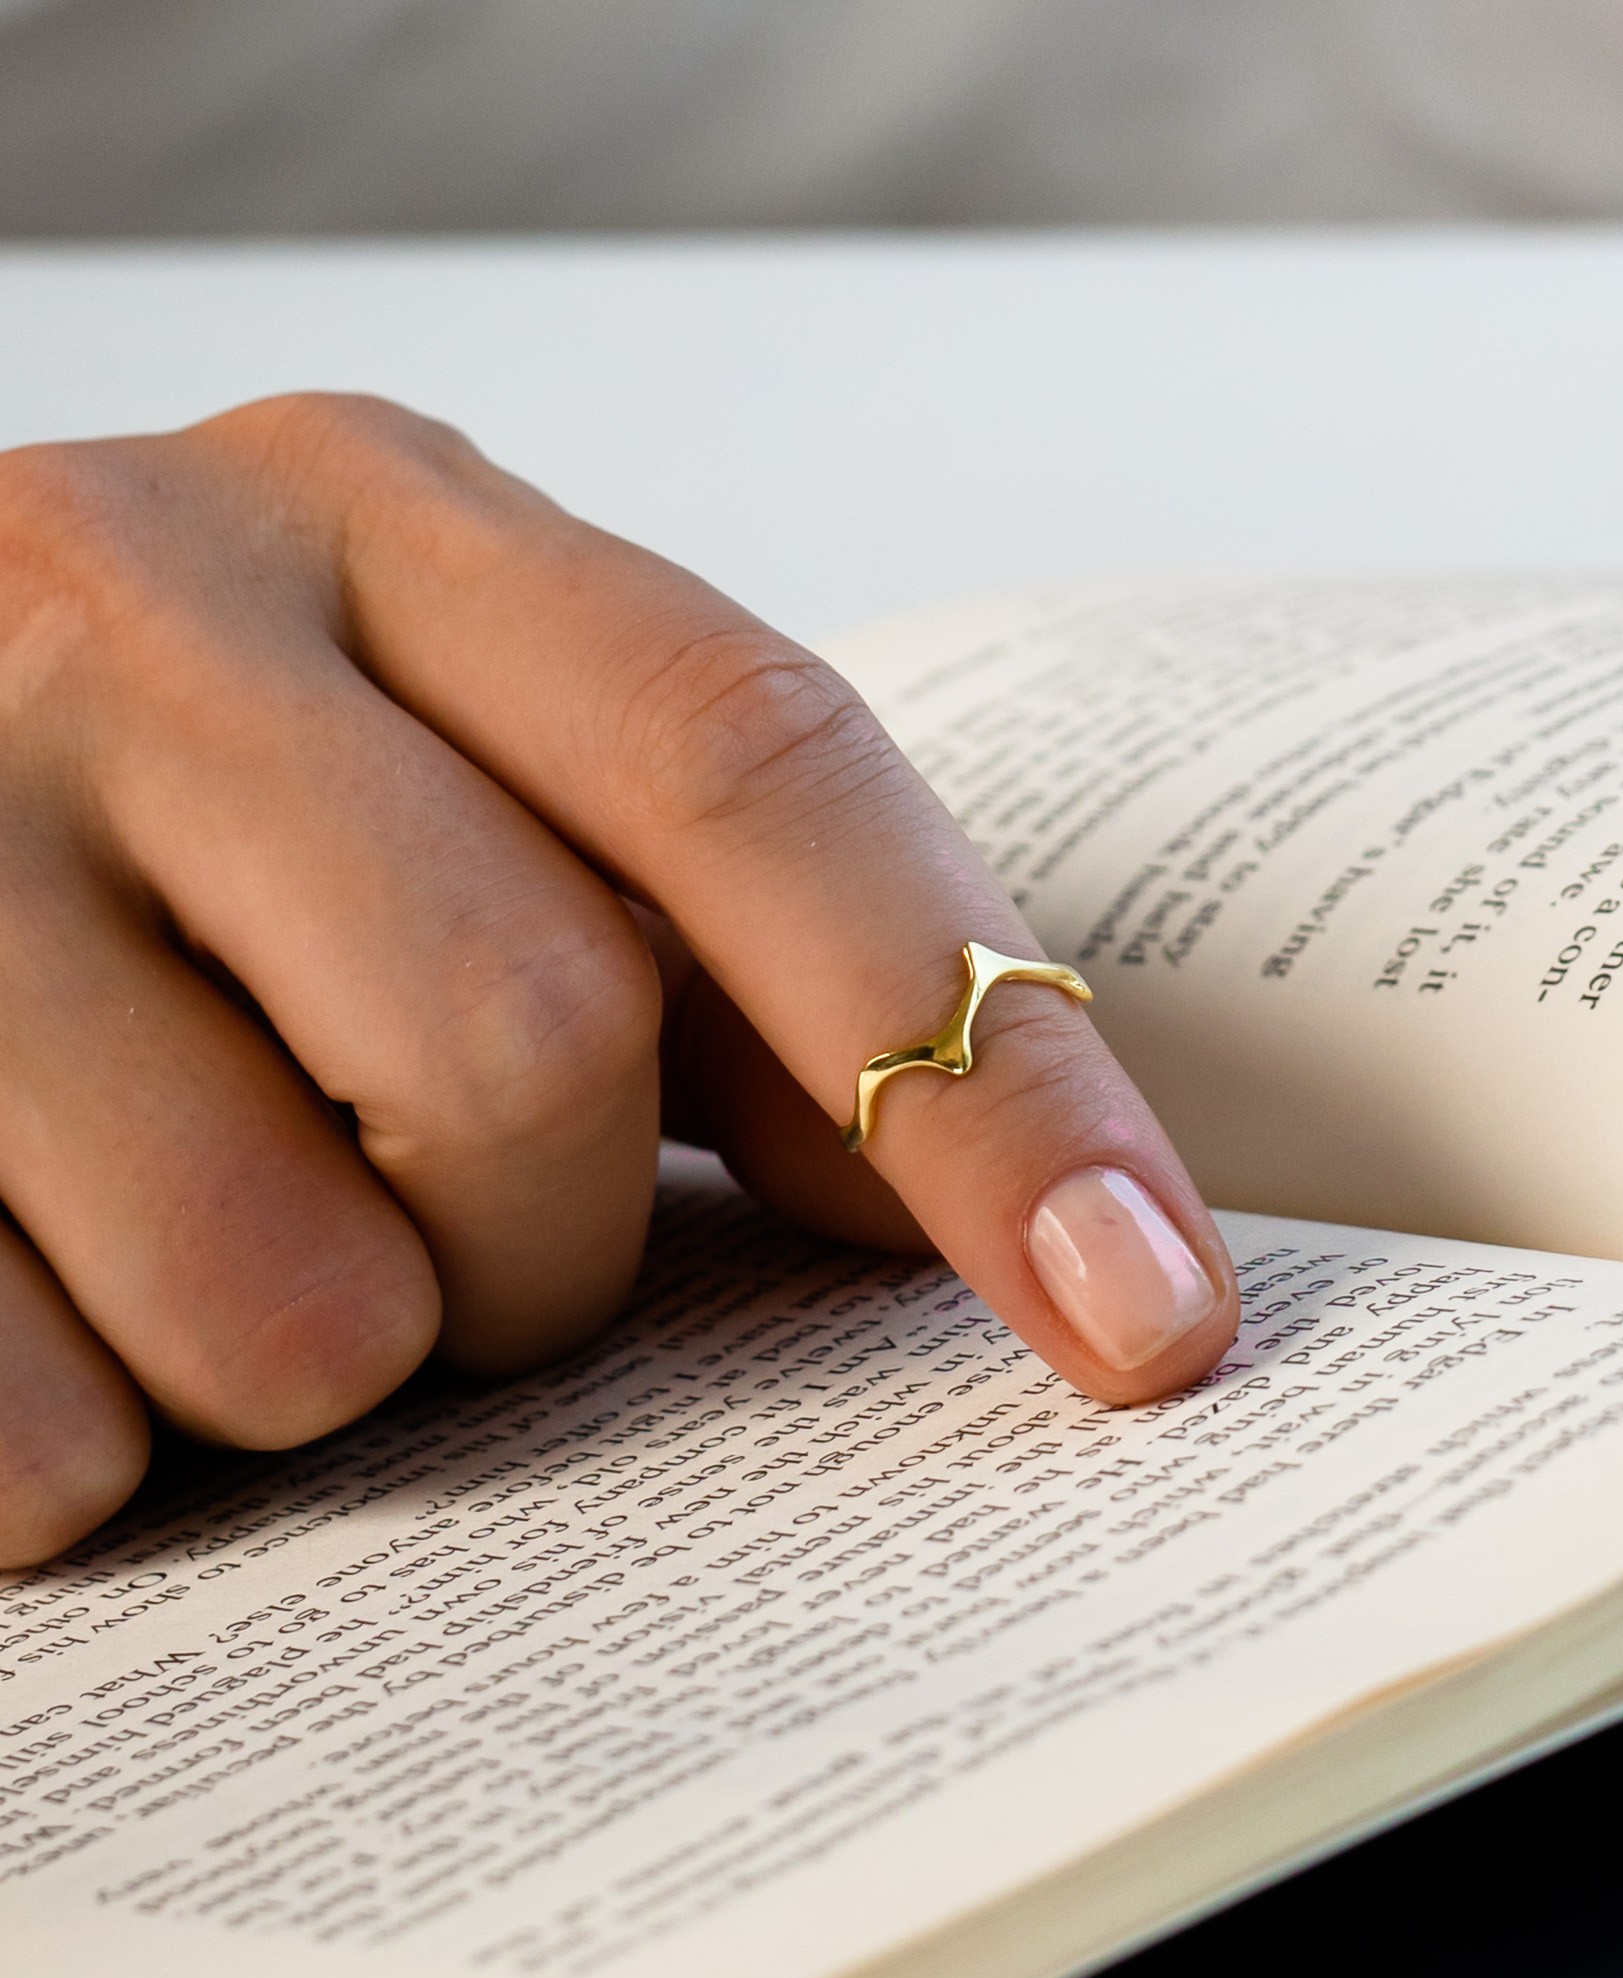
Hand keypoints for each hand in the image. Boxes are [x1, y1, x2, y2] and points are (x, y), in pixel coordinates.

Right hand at [0, 394, 1237, 1564]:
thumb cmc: (215, 807)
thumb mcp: (471, 783)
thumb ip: (722, 945)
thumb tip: (999, 1205)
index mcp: (385, 519)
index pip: (763, 779)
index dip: (983, 1083)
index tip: (1146, 1322)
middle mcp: (135, 606)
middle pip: (532, 1048)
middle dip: (547, 1241)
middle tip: (458, 1221)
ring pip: (292, 1296)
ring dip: (332, 1353)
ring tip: (232, 1236)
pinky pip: (35, 1438)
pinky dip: (99, 1448)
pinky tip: (46, 1300)